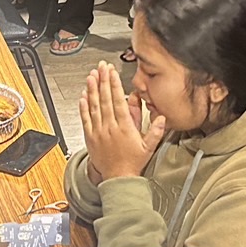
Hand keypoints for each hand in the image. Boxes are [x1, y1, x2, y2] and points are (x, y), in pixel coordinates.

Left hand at [78, 62, 167, 180]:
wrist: (118, 179)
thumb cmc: (132, 163)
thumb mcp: (148, 147)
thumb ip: (156, 131)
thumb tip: (162, 118)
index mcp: (124, 128)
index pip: (118, 101)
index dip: (114, 85)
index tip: (112, 72)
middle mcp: (110, 128)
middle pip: (105, 99)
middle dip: (103, 81)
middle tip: (101, 67)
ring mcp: (98, 132)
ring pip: (94, 106)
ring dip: (92, 90)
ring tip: (91, 76)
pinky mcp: (90, 137)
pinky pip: (85, 119)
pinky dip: (84, 106)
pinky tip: (83, 96)